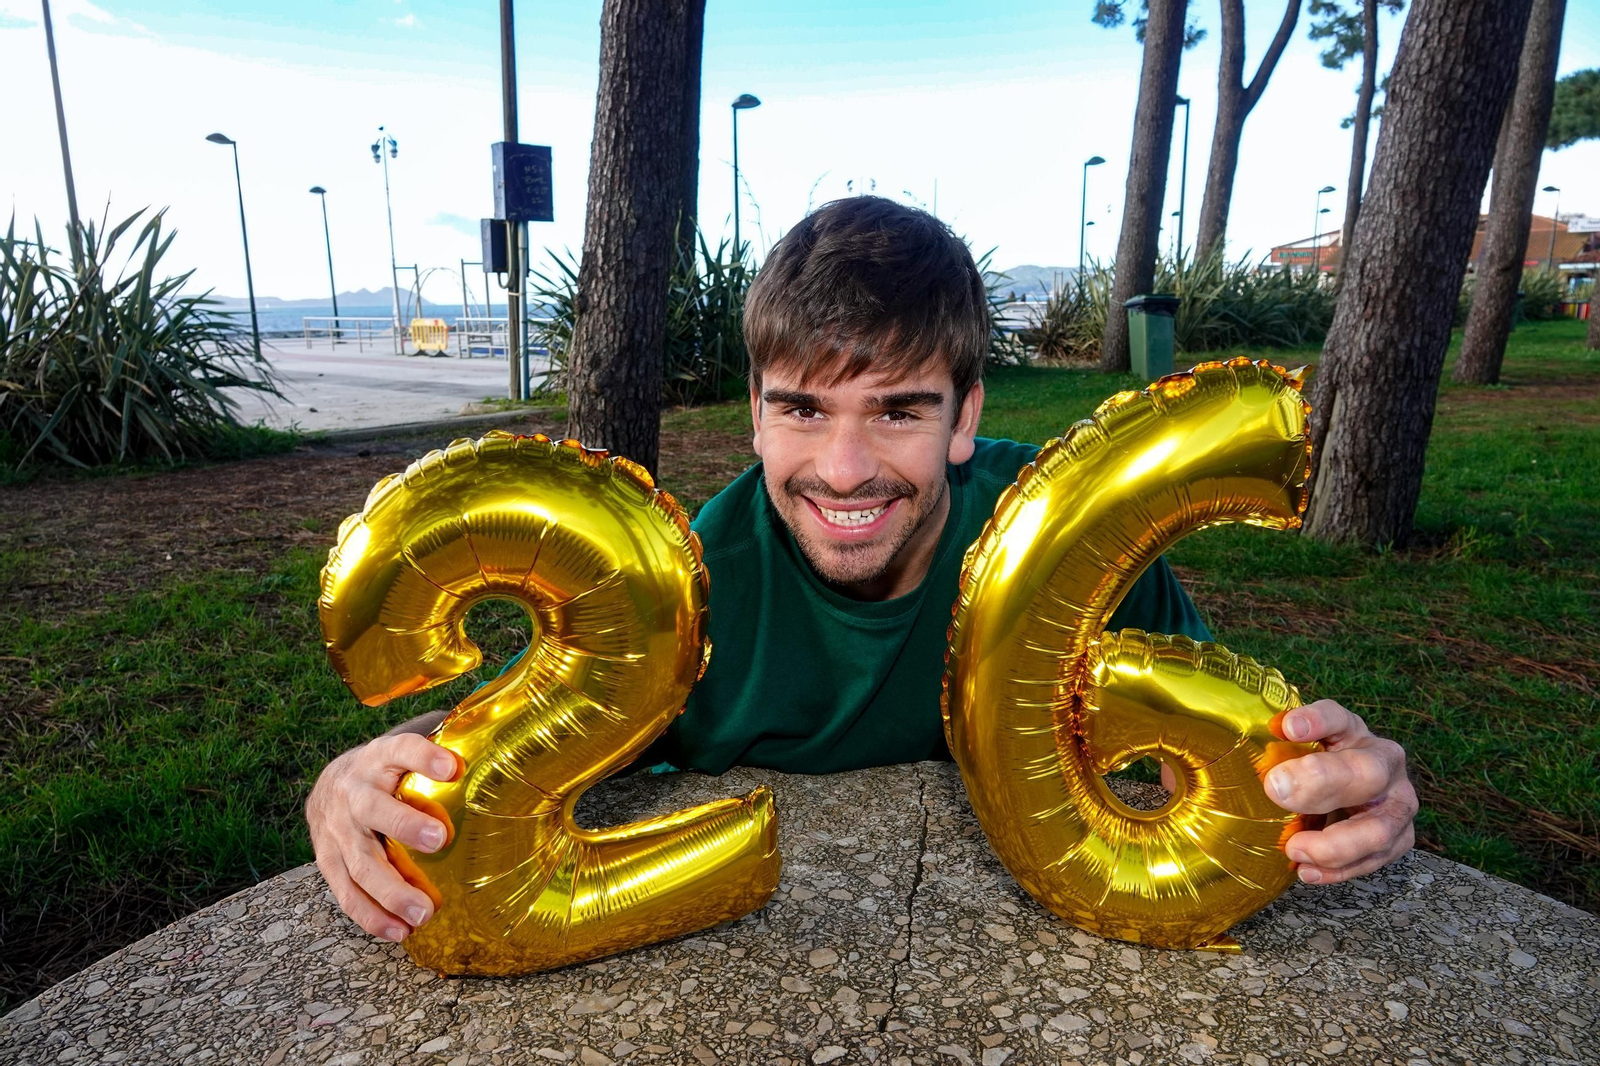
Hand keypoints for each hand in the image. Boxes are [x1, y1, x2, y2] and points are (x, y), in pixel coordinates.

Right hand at [305, 734, 459, 941]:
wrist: (328, 786)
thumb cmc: (387, 771)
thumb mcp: (408, 751)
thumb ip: (446, 749)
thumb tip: (502, 749)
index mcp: (379, 758)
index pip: (401, 749)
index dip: (424, 756)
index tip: (453, 768)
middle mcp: (354, 791)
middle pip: (375, 809)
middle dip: (406, 825)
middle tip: (439, 840)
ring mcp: (338, 829)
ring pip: (361, 862)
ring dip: (392, 891)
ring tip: (424, 914)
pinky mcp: (328, 861)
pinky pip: (347, 892)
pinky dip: (372, 915)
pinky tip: (399, 931)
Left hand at [1265, 699, 1416, 884]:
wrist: (1340, 793)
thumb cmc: (1306, 769)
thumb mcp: (1289, 750)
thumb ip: (1274, 749)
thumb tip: (1261, 749)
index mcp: (1352, 730)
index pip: (1336, 718)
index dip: (1314, 720)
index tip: (1287, 727)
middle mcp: (1384, 761)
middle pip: (1366, 772)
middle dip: (1321, 783)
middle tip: (1277, 791)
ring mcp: (1398, 801)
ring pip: (1380, 828)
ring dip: (1334, 844)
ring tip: (1294, 849)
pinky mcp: (1399, 836)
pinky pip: (1376, 859)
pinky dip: (1340, 869)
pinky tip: (1307, 871)